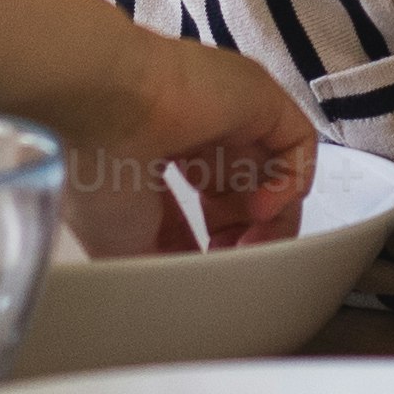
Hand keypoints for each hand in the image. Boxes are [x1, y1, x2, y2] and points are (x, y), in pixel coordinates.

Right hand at [49, 29, 319, 254]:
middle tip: (239, 265)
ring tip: (251, 245)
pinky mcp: (260, 97)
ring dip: (273, 219)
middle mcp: (197, 129)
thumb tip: (185, 296)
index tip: (214, 275)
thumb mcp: (124, 244)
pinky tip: (260, 207)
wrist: (104, 105)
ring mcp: (230, 111)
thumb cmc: (96, 165)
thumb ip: (163, 266)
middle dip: (248, 237)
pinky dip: (290, 182)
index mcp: (159, 154)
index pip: (206, 207)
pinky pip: (298, 144)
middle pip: (247, 193)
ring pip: (277, 172)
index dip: (217, 246)